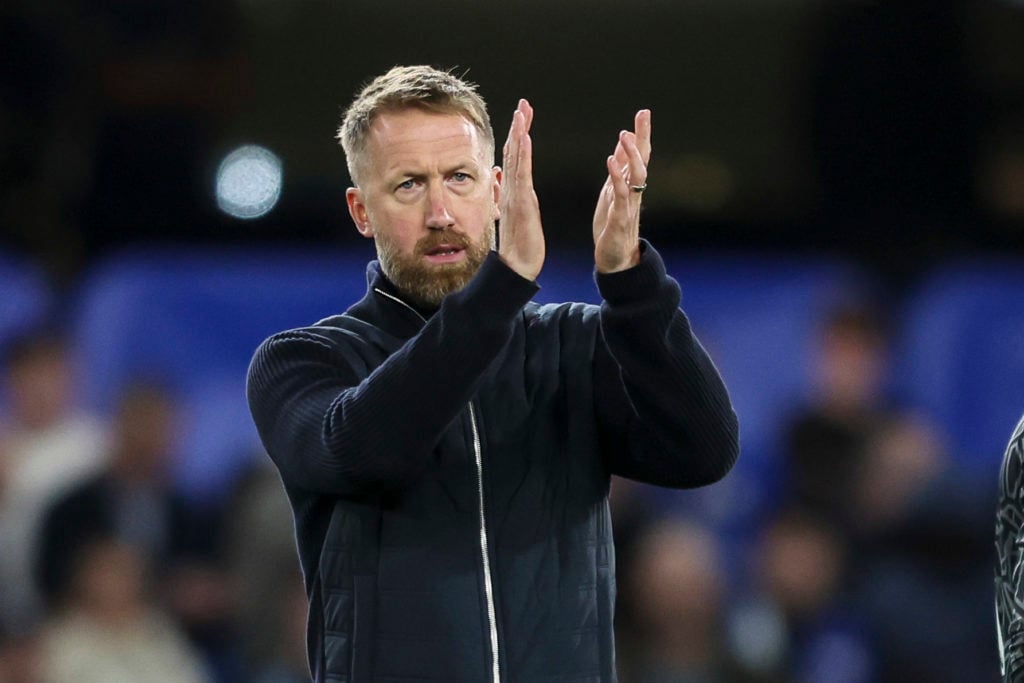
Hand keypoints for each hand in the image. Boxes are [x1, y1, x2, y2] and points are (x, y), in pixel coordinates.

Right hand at [498, 99, 544, 280]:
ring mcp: (514, 196)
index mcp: (512, 193)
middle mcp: (511, 191)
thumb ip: (509, 198)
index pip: (515, 159)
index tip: (523, 115)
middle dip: (519, 127)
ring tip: (522, 112)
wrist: (516, 269)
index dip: (518, 136)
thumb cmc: (519, 248)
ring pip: (516, 159)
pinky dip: (522, 155)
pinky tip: (525, 139)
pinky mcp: (520, 205)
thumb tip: (501, 182)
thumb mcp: (516, 218)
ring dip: (519, 134)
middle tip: (524, 104)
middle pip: (514, 153)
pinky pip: (521, 175)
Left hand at [593, 110, 651, 272]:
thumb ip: (619, 169)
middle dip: (643, 137)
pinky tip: (611, 161)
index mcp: (630, 185)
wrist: (615, 260)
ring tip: (625, 135)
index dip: (642, 134)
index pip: (640, 155)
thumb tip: (623, 145)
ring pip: (637, 176)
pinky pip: (620, 195)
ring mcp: (629, 205)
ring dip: (632, 154)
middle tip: (643, 115)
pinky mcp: (620, 218)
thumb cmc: (613, 226)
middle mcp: (634, 192)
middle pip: (643, 160)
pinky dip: (617, 177)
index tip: (643, 112)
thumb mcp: (612, 192)